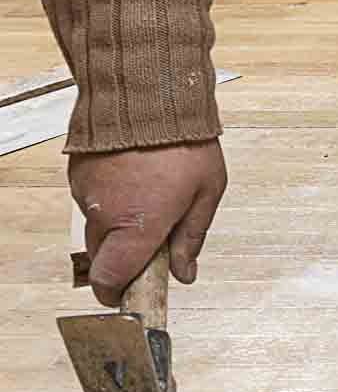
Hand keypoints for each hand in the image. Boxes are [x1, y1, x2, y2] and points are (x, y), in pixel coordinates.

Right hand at [69, 140, 227, 306]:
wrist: (149, 96)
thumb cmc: (186, 144)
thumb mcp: (206, 195)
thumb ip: (191, 238)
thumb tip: (184, 274)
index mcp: (138, 227)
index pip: (111, 279)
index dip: (115, 294)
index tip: (125, 295)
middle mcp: (105, 215)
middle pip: (102, 256)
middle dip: (122, 257)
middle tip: (151, 241)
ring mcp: (86, 193)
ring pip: (95, 226)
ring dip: (116, 224)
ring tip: (149, 196)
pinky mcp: (77, 174)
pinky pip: (90, 200)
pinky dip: (108, 199)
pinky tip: (133, 179)